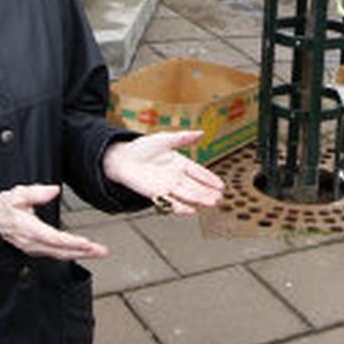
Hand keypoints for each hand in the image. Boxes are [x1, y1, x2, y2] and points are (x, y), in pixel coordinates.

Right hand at [0, 184, 109, 259]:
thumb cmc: (7, 207)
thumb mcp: (18, 194)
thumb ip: (36, 192)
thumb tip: (53, 190)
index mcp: (28, 229)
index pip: (53, 238)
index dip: (70, 242)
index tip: (85, 242)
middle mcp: (33, 243)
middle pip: (61, 251)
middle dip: (83, 252)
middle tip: (101, 251)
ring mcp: (36, 248)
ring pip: (61, 254)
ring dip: (81, 254)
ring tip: (99, 252)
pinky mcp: (39, 249)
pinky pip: (58, 254)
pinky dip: (73, 253)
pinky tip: (85, 251)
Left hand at [102, 130, 225, 214]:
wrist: (122, 158)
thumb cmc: (142, 148)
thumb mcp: (164, 139)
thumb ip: (182, 138)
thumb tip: (201, 132)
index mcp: (181, 163)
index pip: (199, 172)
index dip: (210, 179)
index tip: (221, 185)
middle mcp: (177, 177)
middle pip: (196, 186)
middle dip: (208, 192)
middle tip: (219, 197)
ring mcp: (168, 186)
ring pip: (187, 195)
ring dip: (199, 200)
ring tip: (211, 203)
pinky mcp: (156, 194)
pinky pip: (170, 202)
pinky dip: (180, 207)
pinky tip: (190, 211)